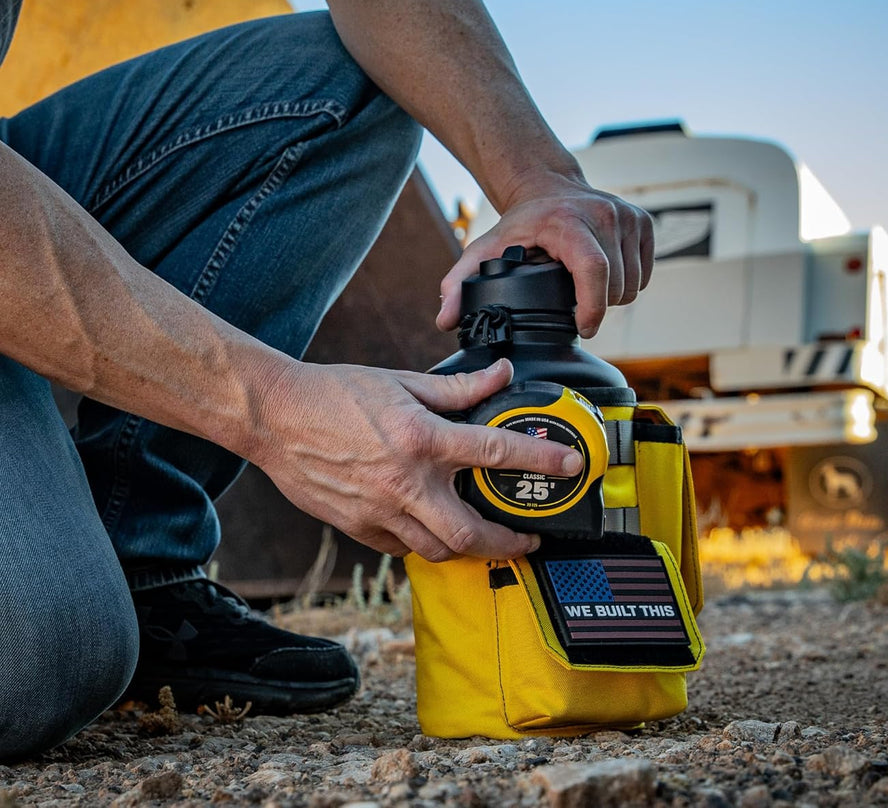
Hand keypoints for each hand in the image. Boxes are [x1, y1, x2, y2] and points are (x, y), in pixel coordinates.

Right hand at [249, 358, 582, 560]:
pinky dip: (422, 541)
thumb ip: (458, 388)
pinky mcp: (357, 528)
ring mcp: (379, 512)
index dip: (541, 459)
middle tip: (528, 538)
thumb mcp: (403, 381)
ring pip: (437, 551)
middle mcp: (405, 483)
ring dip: (467, 548)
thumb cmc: (337, 393)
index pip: (496, 453)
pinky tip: (429, 525)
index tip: (571, 466)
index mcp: (422, 439)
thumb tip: (500, 376)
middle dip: (509, 544)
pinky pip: (401, 548)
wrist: (276, 416)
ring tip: (483, 536)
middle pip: (471, 534)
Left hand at [437, 172, 653, 337]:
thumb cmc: (521, 223)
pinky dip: (630, 282)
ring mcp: (627, 216)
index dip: (593, 307)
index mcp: (568, 223)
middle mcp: (603, 214)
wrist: (548, 186)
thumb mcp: (485, 249)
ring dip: (614, 296)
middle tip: (575, 305)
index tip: (583, 327)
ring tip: (588, 289)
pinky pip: (646, 272)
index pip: (594, 271)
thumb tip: (445, 320)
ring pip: (634, 283)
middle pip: (616, 285)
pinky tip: (606, 276)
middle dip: (598, 306)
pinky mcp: (643, 222)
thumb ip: (459, 283)